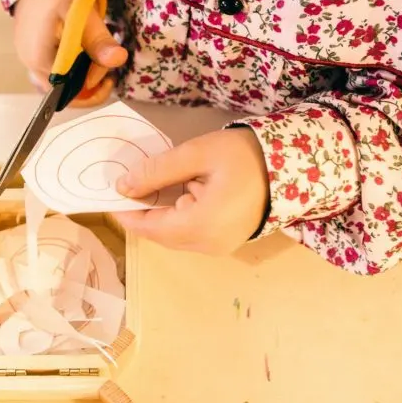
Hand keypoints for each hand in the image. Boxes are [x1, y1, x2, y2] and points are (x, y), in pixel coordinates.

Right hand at [13, 0, 126, 106]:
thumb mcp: (81, 11)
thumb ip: (98, 39)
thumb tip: (117, 60)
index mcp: (41, 60)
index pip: (69, 95)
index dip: (92, 91)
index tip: (109, 77)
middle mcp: (32, 65)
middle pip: (66, 90)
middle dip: (90, 80)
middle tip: (106, 60)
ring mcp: (30, 58)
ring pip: (63, 80)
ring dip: (83, 72)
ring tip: (97, 53)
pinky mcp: (34, 50)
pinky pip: (57, 68)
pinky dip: (74, 64)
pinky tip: (84, 49)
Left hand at [113, 128, 270, 254]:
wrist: (292, 166)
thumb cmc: (245, 156)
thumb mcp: (197, 154)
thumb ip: (157, 171)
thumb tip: (122, 186)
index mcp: (200, 226)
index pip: (148, 226)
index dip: (125, 212)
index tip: (110, 193)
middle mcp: (208, 245)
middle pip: (160, 234)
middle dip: (143, 211)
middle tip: (132, 183)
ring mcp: (219, 248)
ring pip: (174, 237)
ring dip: (162, 215)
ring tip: (157, 185)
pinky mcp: (226, 244)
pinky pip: (191, 235)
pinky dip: (179, 218)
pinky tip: (181, 194)